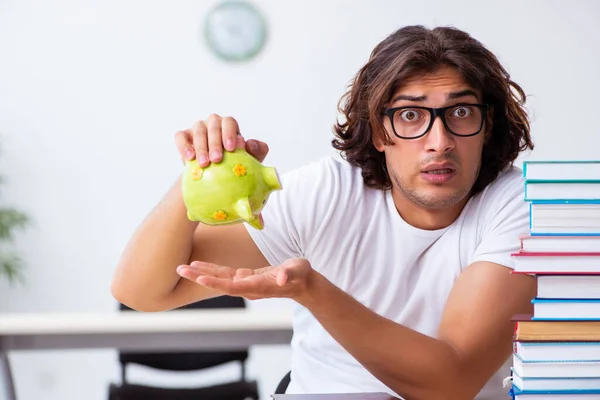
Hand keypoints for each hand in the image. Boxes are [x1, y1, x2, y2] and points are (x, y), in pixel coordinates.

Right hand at [174, 114, 268, 166]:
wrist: (214, 176)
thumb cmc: (236, 164)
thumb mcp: (251, 159)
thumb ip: (256, 151)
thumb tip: (249, 144)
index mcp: (229, 126)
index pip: (229, 122)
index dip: (229, 133)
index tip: (231, 148)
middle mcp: (213, 123)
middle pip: (213, 126)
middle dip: (215, 143)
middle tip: (217, 159)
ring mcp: (198, 129)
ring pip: (198, 130)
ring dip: (201, 147)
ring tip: (204, 164)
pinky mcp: (184, 137)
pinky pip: (181, 137)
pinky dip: (184, 146)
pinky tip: (189, 158)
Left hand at [176, 257, 314, 301]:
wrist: (301, 284)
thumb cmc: (300, 275)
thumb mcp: (298, 271)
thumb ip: (289, 273)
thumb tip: (281, 277)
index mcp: (258, 286)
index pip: (233, 286)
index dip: (217, 283)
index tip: (200, 279)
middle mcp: (248, 287)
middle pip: (220, 284)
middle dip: (200, 277)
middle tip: (180, 270)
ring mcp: (244, 283)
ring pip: (218, 279)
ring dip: (200, 274)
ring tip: (182, 268)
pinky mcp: (244, 277)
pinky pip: (223, 275)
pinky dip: (209, 270)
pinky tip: (197, 266)